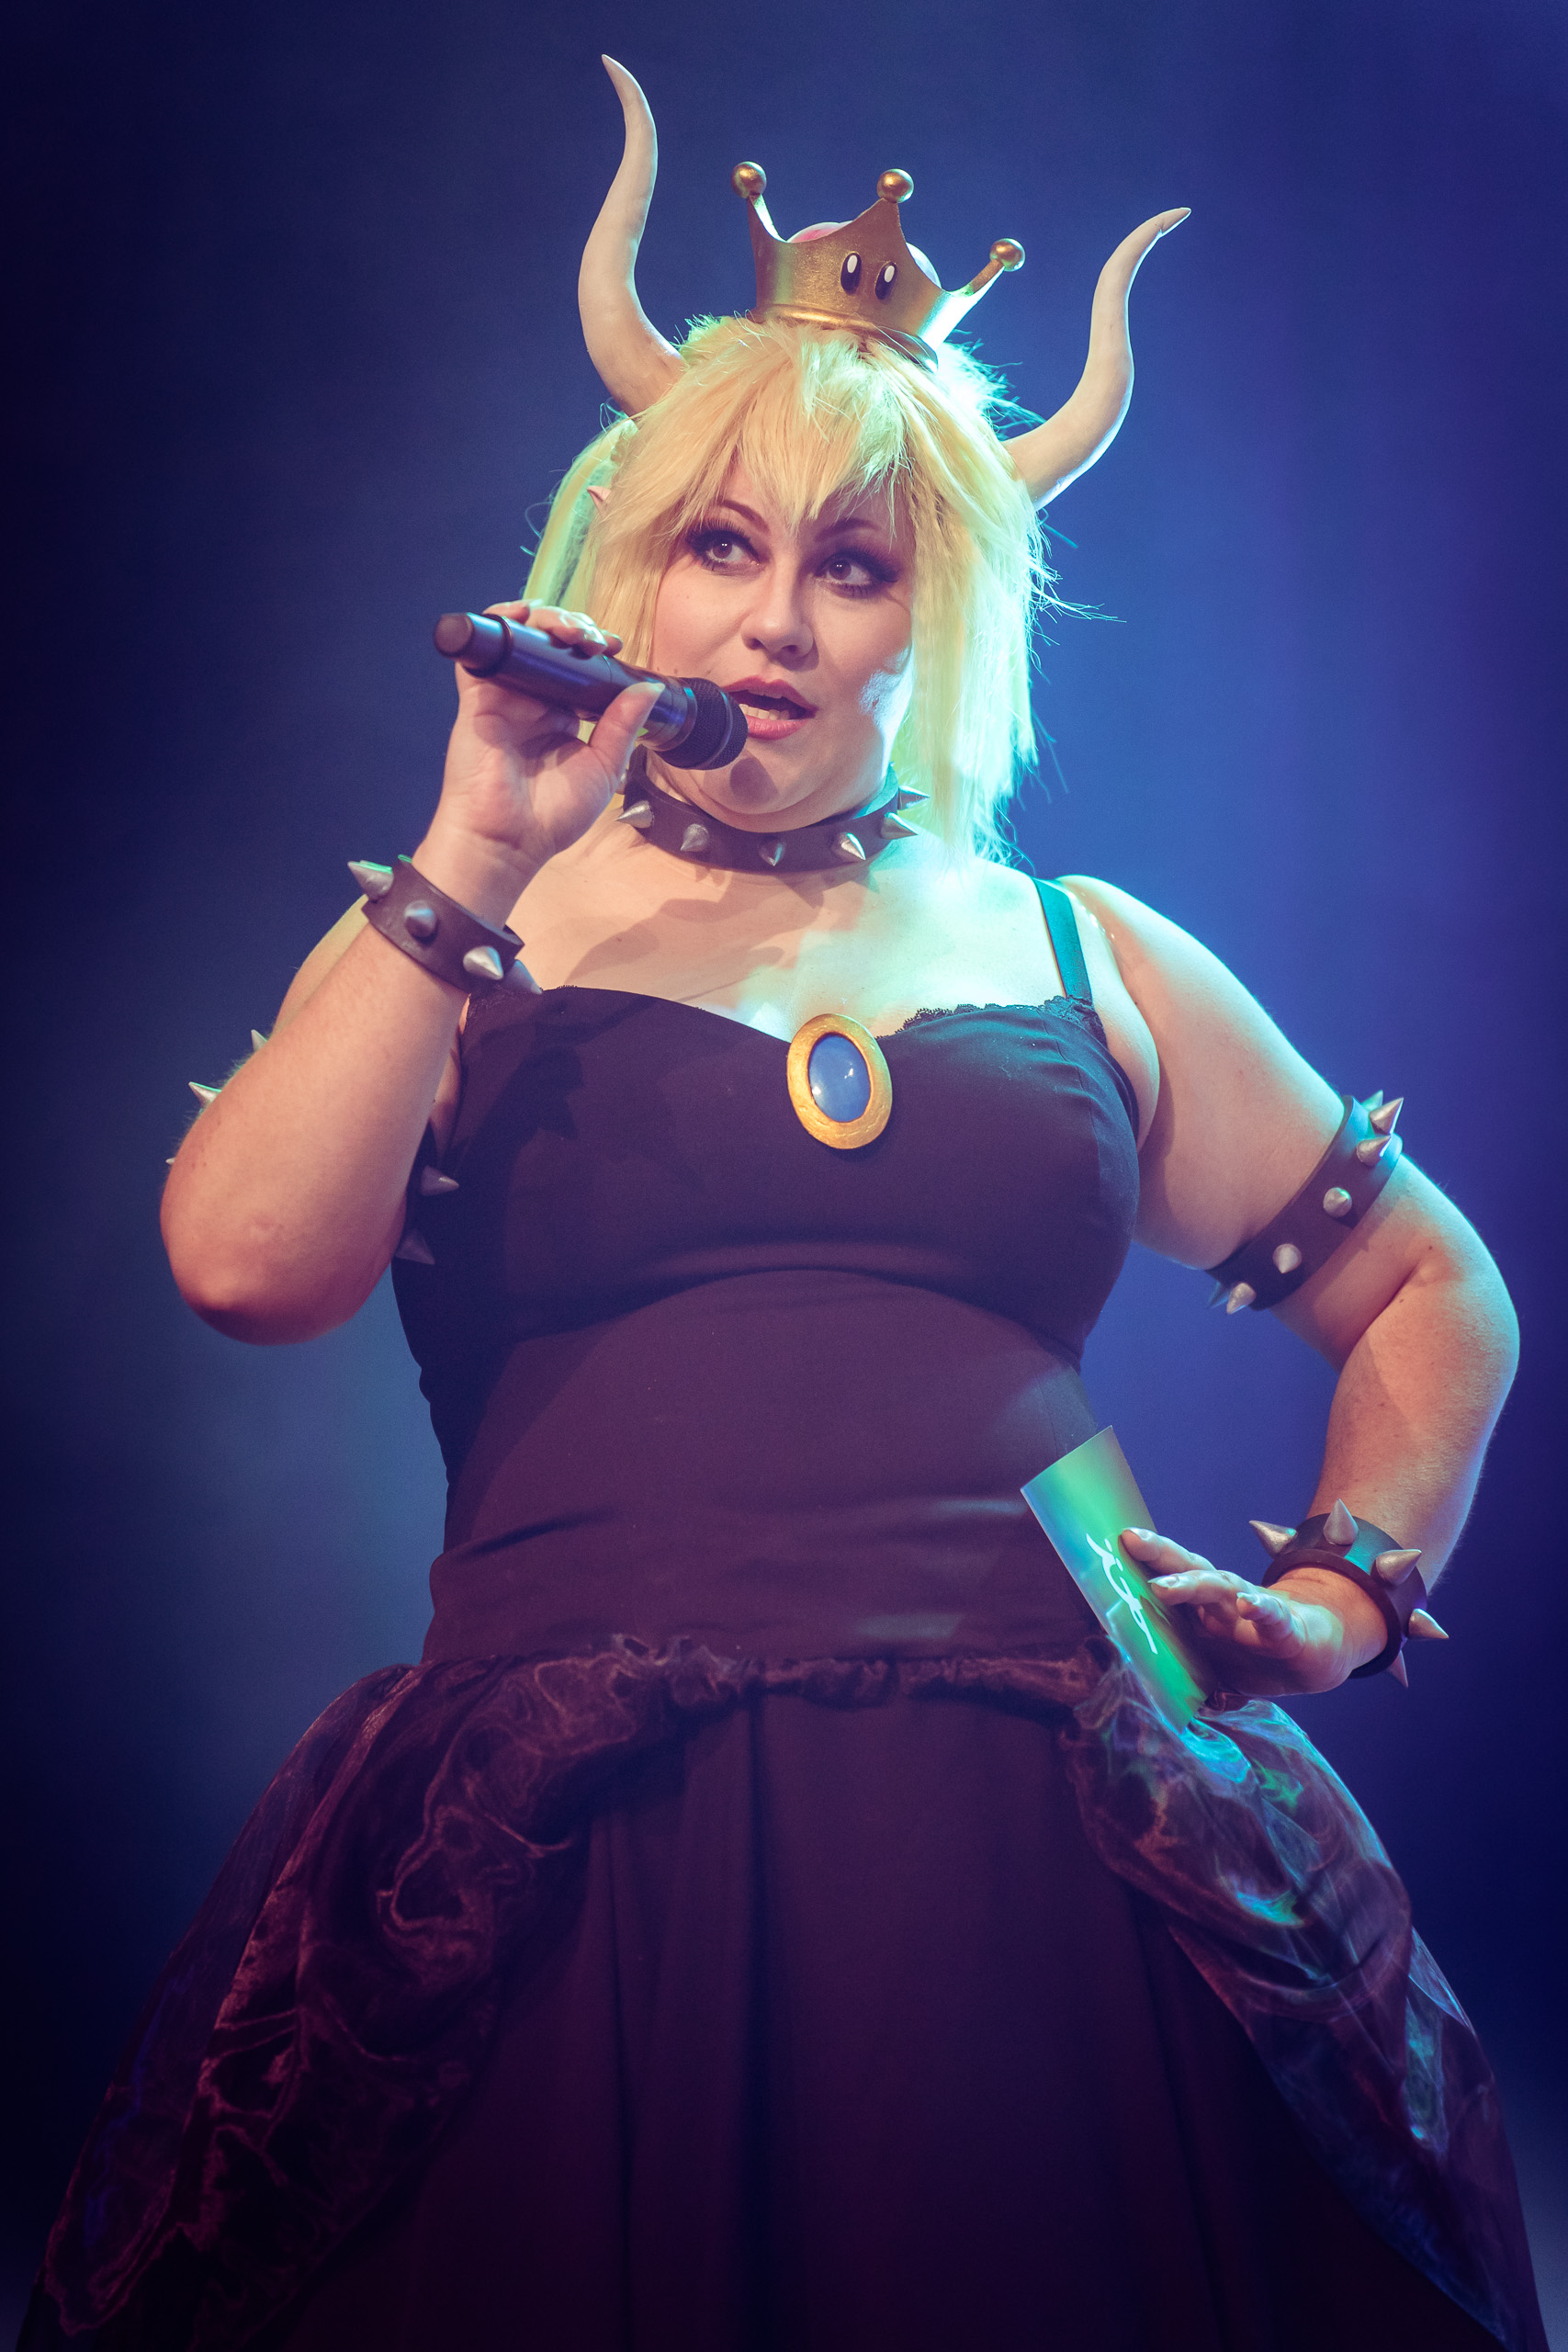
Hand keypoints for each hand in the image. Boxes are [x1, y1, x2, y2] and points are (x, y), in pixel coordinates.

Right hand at [418, 600, 661, 923]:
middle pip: (551, 643)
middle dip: (575, 627)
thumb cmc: (552, 816)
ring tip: (568, 631)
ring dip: (545, 618)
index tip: (614, 648)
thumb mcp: (604, 768)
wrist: (509, 841)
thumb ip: (623, 726)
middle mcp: (531, 701)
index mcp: (560, 716)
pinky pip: (484, 646)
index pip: (577, 666)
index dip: (594, 648)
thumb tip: (648, 687)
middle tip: (593, 640)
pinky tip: (524, 616)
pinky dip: (500, 621)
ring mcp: (504, 695)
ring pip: (522, 636)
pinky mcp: (479, 696)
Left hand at [1120, 1528, 1387, 1697]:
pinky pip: (1274, 1617)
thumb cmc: (1254, 1654)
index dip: (1142, 1563)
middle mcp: (1225, 1599)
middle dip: (1160, 1555)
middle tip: (1132, 1542)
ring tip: (1164, 1587)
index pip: (1170, 1576)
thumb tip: (1143, 1692)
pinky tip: (1250, 1605)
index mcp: (1203, 1606)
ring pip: (1222, 1587)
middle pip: (1190, 1569)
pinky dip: (1262, 1610)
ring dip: (1192, 1585)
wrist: (1315, 1656)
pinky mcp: (1287, 1630)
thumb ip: (1180, 1674)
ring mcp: (1254, 1611)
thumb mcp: (1211, 1664)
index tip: (1112, 1545)